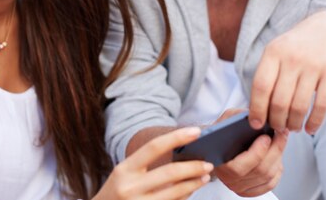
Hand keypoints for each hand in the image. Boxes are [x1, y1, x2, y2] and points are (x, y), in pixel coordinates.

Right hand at [93, 127, 212, 199]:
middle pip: (169, 172)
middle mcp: (130, 187)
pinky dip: (184, 197)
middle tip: (209, 163)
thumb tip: (182, 151)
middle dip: (193, 167)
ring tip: (204, 177)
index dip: (176, 137)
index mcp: (124, 169)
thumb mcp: (124, 174)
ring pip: (175, 193)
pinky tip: (191, 191)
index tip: (196, 132)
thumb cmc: (117, 191)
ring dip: (194, 184)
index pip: (153, 147)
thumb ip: (146, 164)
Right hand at [211, 109, 287, 196]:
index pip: (241, 166)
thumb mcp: (225, 120)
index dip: (258, 152)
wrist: (214, 146)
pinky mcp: (249, 190)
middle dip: (275, 150)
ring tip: (280, 142)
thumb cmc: (220, 133)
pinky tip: (277, 157)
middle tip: (281, 134)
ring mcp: (240, 187)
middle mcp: (229, 179)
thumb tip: (254, 116)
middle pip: (260, 170)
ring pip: (268, 176)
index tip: (266, 136)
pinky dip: (277, 170)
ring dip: (278, 157)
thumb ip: (236, 117)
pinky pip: (270, 184)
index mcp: (219, 164)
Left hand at [248, 10, 325, 133]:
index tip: (256, 124)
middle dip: (276, 121)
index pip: (260, 86)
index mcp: (273, 52)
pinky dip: (314, 122)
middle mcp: (293, 58)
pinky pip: (321, 105)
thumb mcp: (277, 51)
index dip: (257, 109)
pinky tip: (310, 129)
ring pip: (299, 106)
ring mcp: (314, 65)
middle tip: (278, 128)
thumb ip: (267, 75)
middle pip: (279, 101)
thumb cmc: (297, 47)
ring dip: (293, 124)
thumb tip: (256, 111)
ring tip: (292, 128)